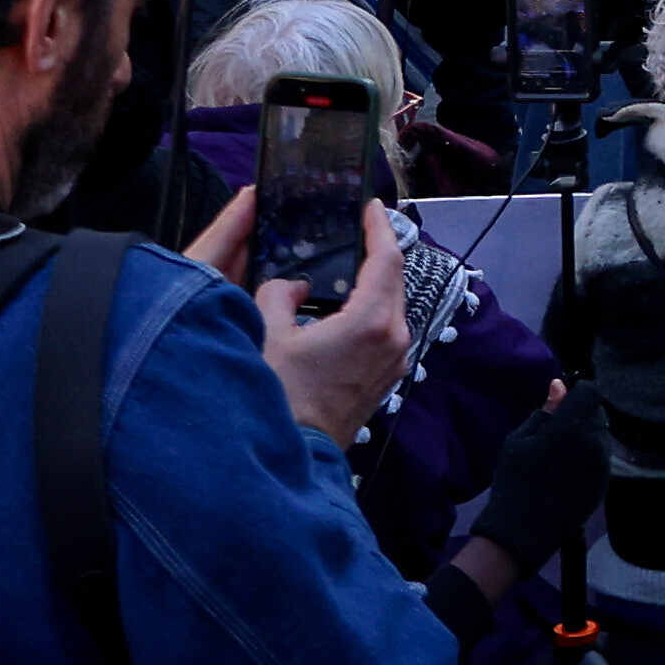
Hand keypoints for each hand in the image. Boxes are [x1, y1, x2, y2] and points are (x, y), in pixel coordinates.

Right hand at [212, 192, 414, 441]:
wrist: (295, 457)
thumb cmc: (280, 397)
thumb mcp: (269, 336)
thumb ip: (279, 296)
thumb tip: (292, 287)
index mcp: (373, 322)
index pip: (387, 259)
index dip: (379, 228)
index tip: (370, 206)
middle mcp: (395, 339)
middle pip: (394, 281)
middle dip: (377, 252)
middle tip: (354, 231)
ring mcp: (395, 361)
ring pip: (392, 306)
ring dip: (375, 283)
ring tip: (348, 265)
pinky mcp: (387, 379)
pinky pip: (386, 330)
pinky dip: (373, 309)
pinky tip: (346, 306)